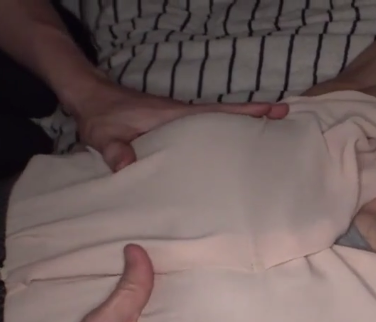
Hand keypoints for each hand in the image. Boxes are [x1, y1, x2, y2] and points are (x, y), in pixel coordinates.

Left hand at [68, 80, 289, 171]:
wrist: (90, 101)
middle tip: (286, 121)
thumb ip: (114, 150)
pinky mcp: (174, 129)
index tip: (274, 110)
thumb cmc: (100, 116)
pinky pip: (205, 132)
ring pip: (218, 124)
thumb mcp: (103, 135)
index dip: (245, 112)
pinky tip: (231, 150)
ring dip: (242, 127)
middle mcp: (183, 117)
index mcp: (175, 116)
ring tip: (269, 141)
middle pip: (227, 116)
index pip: (217, 113)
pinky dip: (223, 136)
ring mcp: (180, 122)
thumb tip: (127, 166)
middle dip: (256, 118)